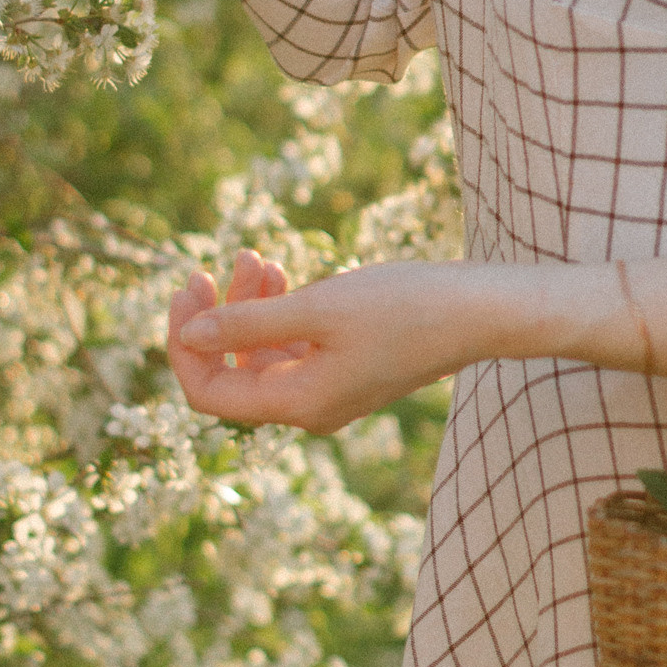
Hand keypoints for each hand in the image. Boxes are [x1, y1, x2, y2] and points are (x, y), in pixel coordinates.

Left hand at [167, 257, 472, 433]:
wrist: (480, 311)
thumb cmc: (405, 307)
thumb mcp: (318, 308)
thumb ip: (247, 323)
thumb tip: (189, 335)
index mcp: (298, 404)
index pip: (209, 391)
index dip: (185, 343)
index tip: (187, 289)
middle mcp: (309, 408)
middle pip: (232, 370)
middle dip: (217, 315)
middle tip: (217, 263)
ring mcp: (328, 391)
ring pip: (261, 354)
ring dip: (248, 306)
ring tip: (257, 258)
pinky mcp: (347, 369)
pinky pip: (292, 348)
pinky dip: (278, 312)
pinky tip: (280, 274)